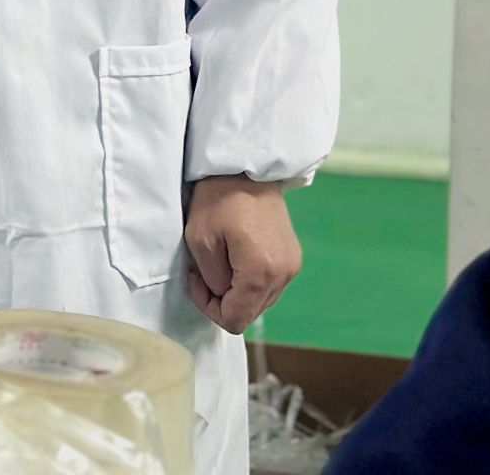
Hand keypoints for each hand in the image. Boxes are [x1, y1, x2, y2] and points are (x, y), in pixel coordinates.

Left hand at [185, 174, 301, 332]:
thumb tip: (221, 296)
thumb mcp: (201, 241)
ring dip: (237, 290)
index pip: (235, 320)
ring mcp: (291, 267)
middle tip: (203, 272)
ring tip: (219, 261)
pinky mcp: (292, 258)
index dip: (209, 309)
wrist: (246, 169)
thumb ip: (212, 280)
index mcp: (259, 274)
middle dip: (222, 300)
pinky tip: (236, 257)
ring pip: (260, 300)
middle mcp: (283, 276)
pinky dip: (250, 280)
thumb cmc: (218, 200)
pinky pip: (269, 284)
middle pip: (249, 313)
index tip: (196, 282)